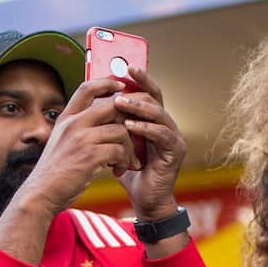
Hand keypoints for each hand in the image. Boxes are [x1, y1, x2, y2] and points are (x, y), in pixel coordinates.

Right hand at [10, 77, 133, 217]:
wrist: (41, 194)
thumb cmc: (55, 172)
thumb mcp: (61, 142)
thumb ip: (78, 129)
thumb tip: (104, 123)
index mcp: (66, 118)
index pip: (87, 88)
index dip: (107, 83)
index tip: (121, 87)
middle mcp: (73, 124)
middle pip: (112, 106)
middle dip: (129, 120)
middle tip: (135, 135)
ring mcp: (81, 139)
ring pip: (121, 130)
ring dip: (129, 148)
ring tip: (127, 161)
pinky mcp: (90, 156)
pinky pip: (119, 150)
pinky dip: (124, 161)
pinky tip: (118, 170)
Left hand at [113, 65, 185, 220]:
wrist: (143, 200)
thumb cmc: (129, 172)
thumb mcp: (116, 143)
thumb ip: (111, 124)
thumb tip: (91, 102)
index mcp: (153, 120)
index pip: (147, 92)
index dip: (139, 78)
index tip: (125, 66)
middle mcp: (166, 124)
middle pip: (155, 97)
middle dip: (138, 88)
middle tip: (119, 84)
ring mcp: (173, 136)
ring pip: (159, 112)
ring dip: (138, 106)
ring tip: (119, 103)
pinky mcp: (176, 151)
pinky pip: (162, 134)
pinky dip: (145, 128)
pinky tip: (130, 126)